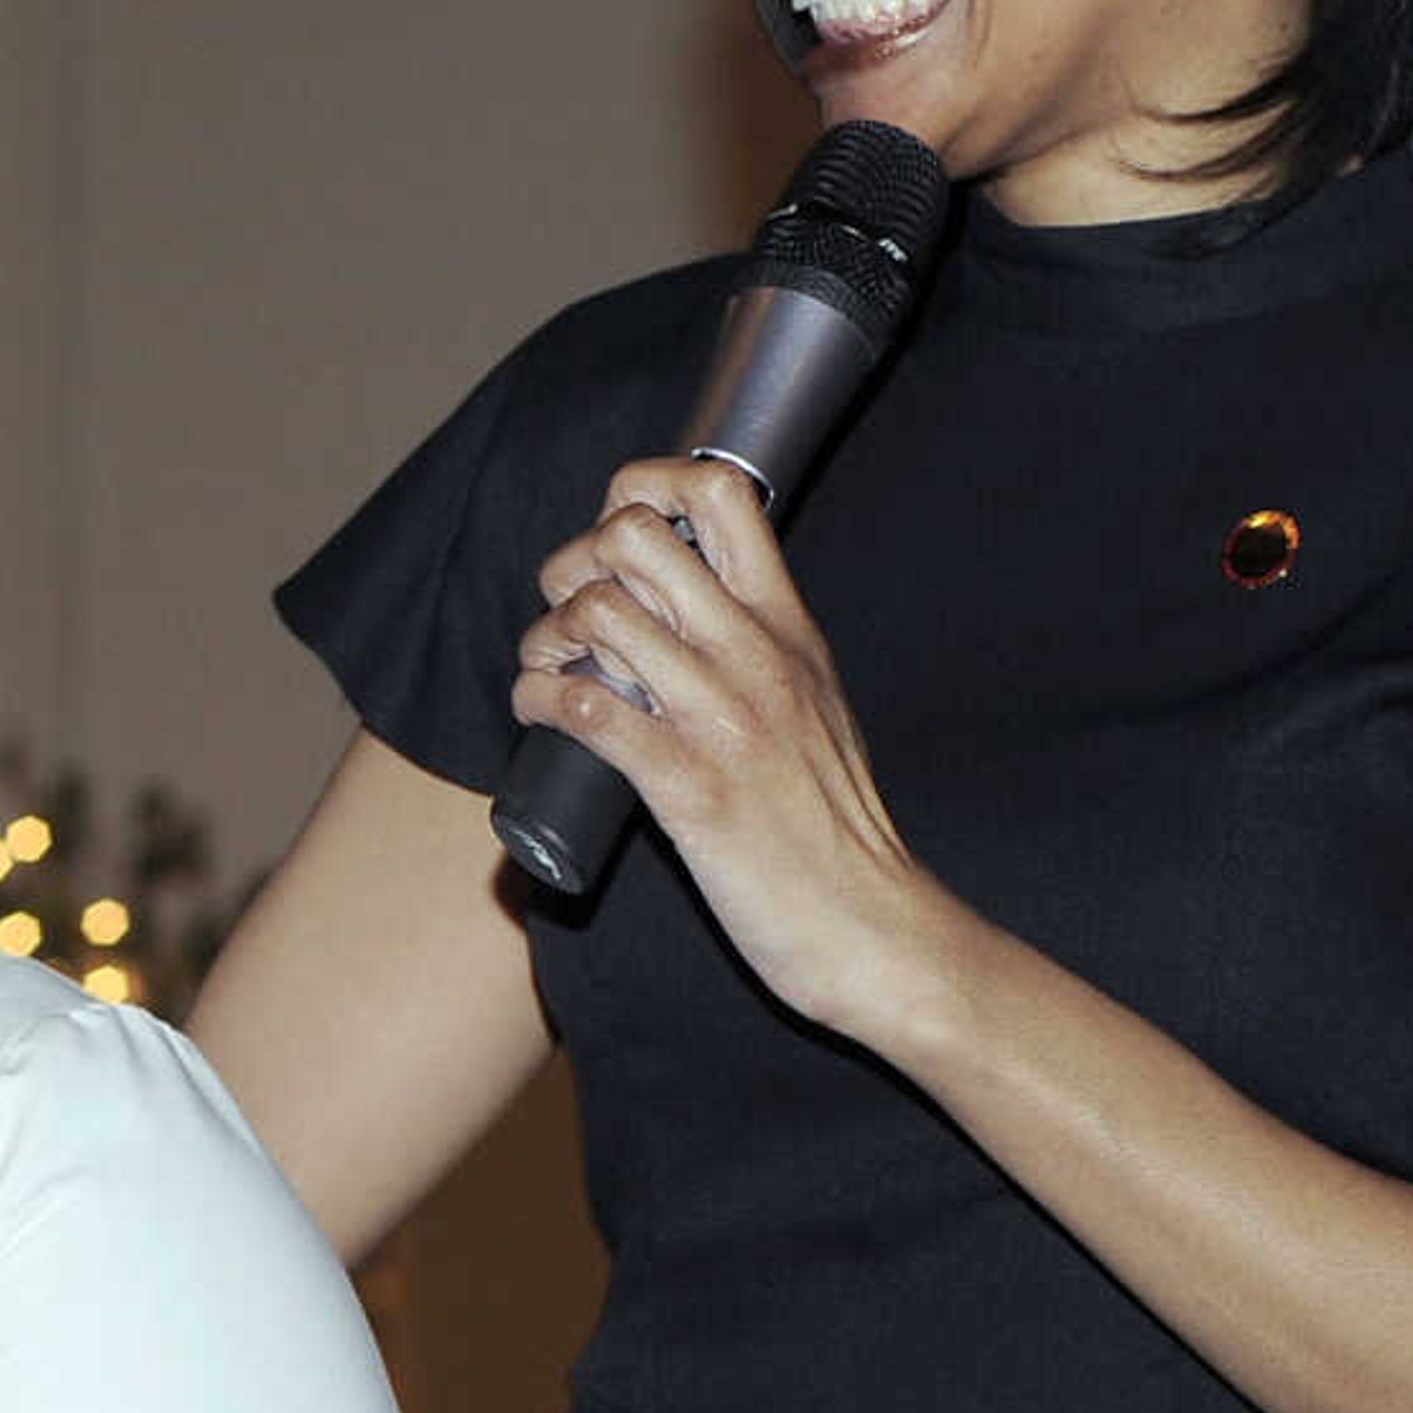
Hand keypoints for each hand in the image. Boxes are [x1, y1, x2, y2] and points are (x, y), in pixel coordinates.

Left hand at [514, 454, 959, 1038]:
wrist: (873, 926)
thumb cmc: (835, 826)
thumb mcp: (817, 703)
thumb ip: (763, 648)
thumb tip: (684, 608)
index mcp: (789, 626)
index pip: (721, 492)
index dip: (645, 486)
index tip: (615, 535)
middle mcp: (755, 655)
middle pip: (635, 536)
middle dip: (574, 561)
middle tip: (566, 612)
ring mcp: (722, 717)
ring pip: (599, 614)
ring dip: (546, 636)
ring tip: (546, 669)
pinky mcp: (688, 787)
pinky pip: (587, 709)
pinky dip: (540, 699)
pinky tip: (539, 712)